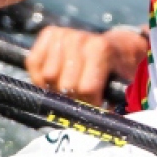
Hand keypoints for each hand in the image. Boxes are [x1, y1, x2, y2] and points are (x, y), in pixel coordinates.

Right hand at [24, 25, 146, 104]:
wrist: (117, 46)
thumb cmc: (118, 70)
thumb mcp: (123, 84)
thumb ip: (114, 103)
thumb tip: (102, 124)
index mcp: (102, 50)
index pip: (85, 89)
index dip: (89, 103)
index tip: (94, 106)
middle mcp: (81, 38)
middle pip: (65, 85)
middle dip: (72, 98)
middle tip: (80, 98)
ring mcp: (64, 34)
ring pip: (47, 76)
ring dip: (55, 89)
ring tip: (69, 88)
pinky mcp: (49, 33)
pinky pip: (33, 62)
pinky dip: (39, 77)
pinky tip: (53, 80)